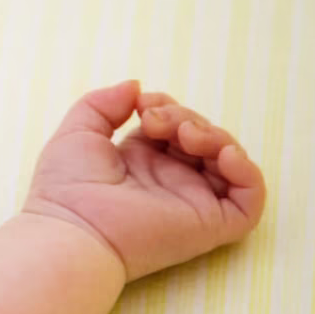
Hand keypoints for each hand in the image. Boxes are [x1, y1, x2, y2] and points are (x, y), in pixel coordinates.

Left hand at [21, 80, 265, 281]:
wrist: (71, 227)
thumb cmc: (65, 187)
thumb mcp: (78, 131)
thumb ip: (104, 103)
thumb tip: (136, 86)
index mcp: (141, 163)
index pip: (174, 126)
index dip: (168, 106)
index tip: (143, 103)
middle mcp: (169, 182)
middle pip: (203, 137)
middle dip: (186, 117)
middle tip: (154, 120)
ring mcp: (191, 203)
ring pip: (228, 161)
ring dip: (214, 135)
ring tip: (184, 135)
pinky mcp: (209, 224)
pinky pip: (249, 200)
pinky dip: (247, 172)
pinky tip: (223, 154)